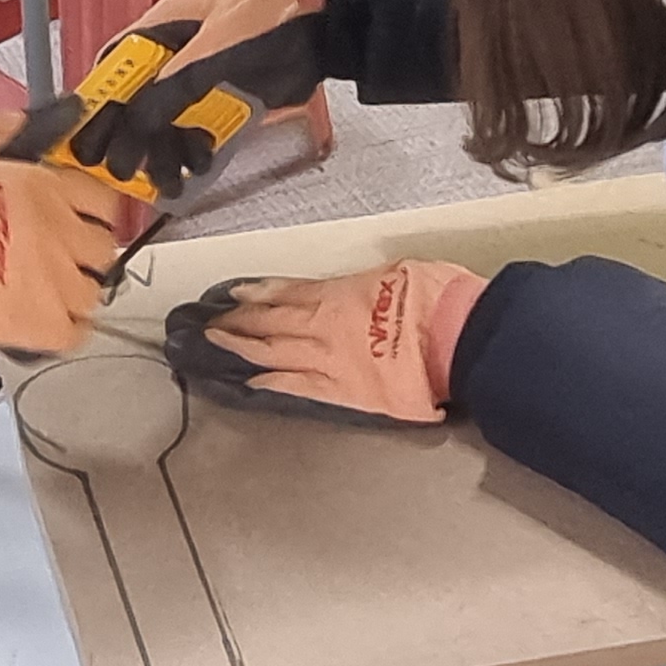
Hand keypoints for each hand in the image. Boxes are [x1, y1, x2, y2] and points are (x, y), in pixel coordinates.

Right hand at [0, 153, 123, 354]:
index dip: (93, 214)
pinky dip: (63, 330)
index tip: (83, 222)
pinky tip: (43, 324)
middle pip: (103, 249)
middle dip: (85, 255)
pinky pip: (74, 332)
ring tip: (46, 294)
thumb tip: (20, 123)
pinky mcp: (39, 324)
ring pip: (92, 292)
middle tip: (61, 260)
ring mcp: (55, 281)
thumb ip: (3, 137)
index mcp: (48, 189)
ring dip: (74, 293)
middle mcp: (61, 233)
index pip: (103, 201)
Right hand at [55, 0, 328, 198]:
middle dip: (132, 137)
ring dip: (164, 150)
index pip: (116, 65)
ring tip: (167, 180)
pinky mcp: (227, 98)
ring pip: (168, 120)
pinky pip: (200, 129)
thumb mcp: (211, 53)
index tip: (88, 139)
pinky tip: (194, 168)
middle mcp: (176, 52)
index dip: (99, 101)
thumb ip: (170, 90)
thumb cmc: (268, 19)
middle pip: (138, 99)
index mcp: (164, 26)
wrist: (328, 23)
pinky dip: (194, 150)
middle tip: (123, 172)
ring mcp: (202, 76)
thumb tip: (132, 125)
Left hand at [174, 262, 486, 425]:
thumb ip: (367, 285)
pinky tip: (252, 382)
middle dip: (237, 323)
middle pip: (269, 324)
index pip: (285, 293)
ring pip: (273, 354)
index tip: (230, 295)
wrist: (458, 339)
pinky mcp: (344, 392)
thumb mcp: (398, 273)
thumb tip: (357, 292)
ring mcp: (329, 361)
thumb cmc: (436, 297)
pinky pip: (298, 386)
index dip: (256, 294)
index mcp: (337, 294)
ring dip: (242, 349)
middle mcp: (323, 326)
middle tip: (208, 324)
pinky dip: (272, 382)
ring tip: (217, 346)